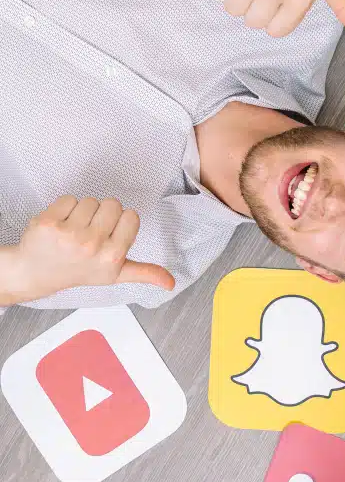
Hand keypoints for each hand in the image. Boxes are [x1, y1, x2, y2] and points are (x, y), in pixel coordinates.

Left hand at [10, 196, 174, 302]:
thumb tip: (171, 283)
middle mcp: (92, 245)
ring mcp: (69, 234)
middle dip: (104, 214)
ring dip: (83, 211)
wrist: (36, 273)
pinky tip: (60, 225)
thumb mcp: (114, 275)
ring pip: (90, 201)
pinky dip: (64, 208)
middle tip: (91, 231)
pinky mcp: (49, 222)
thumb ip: (145, 273)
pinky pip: (68, 199)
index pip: (131, 216)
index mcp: (113, 256)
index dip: (122, 222)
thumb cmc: (78, 271)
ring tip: (74, 229)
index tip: (110, 234)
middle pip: (113, 204)